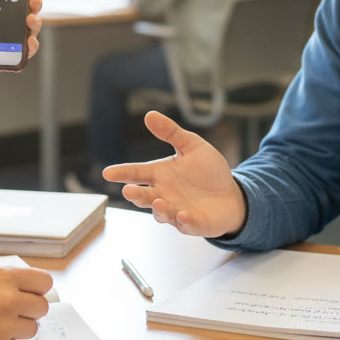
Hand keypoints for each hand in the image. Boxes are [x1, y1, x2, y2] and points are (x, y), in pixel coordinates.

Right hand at [0, 266, 53, 339]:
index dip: (40, 289)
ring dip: (18, 327)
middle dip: (31, 310)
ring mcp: (5, 326)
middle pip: (42, 307)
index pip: (45, 282)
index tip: (34, 293)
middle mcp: (9, 301)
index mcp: (4, 278)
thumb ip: (5, 281)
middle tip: (16, 311)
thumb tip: (28, 288)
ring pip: (31, 329)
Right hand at [102, 111, 246, 237]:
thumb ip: (171, 132)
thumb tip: (149, 115)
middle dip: (136, 194)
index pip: (137, 173)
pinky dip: (182, 221)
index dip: (122, 173)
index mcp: (161, 174)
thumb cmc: (208, 171)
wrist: (231, 194)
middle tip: (128, 191)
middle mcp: (164, 194)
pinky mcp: (192, 223)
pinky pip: (184, 224)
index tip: (108, 173)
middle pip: (145, 196)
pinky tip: (183, 214)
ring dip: (159, 209)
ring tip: (158, 202)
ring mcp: (176, 210)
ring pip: (161, 213)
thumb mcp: (192, 146)